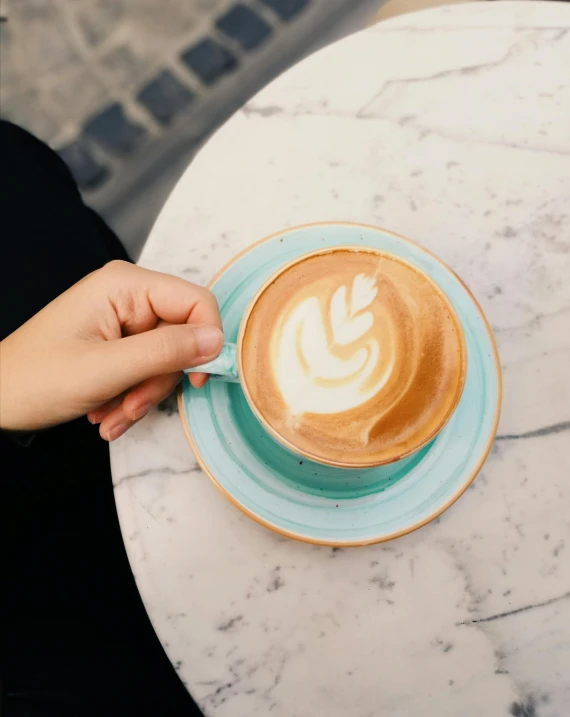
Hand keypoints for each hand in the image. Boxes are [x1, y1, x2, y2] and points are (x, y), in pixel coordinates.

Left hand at [0, 261, 222, 439]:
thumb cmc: (36, 379)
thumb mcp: (106, 370)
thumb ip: (164, 352)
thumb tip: (217, 342)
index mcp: (125, 285)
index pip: (196, 301)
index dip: (205, 340)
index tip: (196, 380)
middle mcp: (129, 296)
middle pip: (182, 336)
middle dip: (160, 380)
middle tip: (131, 406)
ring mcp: (125, 320)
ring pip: (167, 359)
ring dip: (144, 396)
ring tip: (111, 418)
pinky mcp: (121, 342)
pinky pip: (149, 369)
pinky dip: (134, 396)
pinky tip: (108, 413)